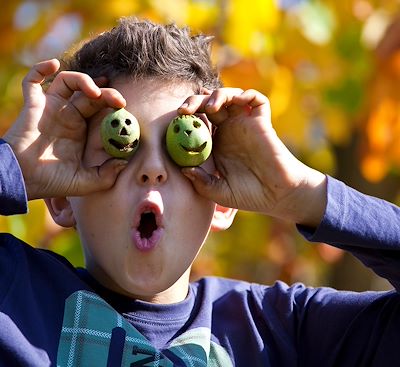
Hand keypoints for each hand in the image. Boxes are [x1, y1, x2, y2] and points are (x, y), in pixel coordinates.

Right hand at [3, 59, 126, 199]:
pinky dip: (40, 68)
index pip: (99, 108)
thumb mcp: (87, 182)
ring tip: (95, 91)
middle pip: (89, 93)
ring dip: (83, 80)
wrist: (23, 181)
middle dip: (106, 93)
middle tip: (119, 100)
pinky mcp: (32, 105)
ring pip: (67, 82)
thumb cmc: (53, 182)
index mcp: (80, 129)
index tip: (124, 106)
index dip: (112, 102)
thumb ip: (107, 174)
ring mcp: (50, 108)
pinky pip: (32, 81)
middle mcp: (67, 116)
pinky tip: (53, 64)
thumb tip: (124, 162)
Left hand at [178, 88, 326, 225]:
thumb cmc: (249, 195)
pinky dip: (247, 95)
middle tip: (183, 110)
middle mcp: (230, 131)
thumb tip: (183, 169)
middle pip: (210, 105)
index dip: (188, 117)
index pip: (199, 121)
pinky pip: (257, 100)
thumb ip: (201, 182)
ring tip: (211, 108)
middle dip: (195, 102)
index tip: (176, 121)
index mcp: (217, 144)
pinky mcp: (262, 123)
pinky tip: (237, 101)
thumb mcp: (218, 191)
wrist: (277, 196)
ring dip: (218, 95)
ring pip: (231, 97)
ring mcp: (246, 125)